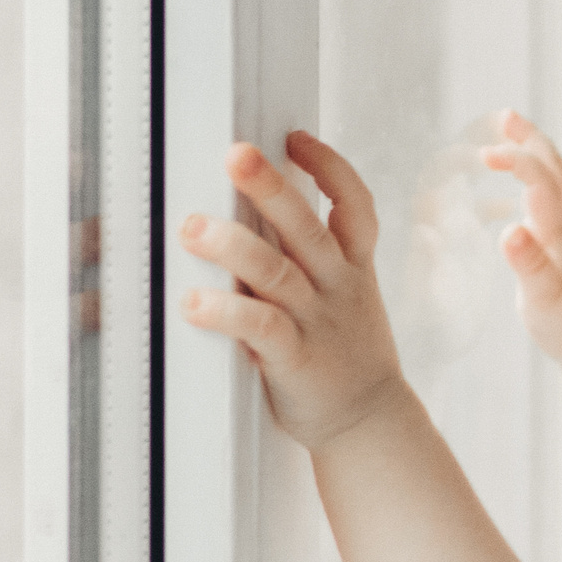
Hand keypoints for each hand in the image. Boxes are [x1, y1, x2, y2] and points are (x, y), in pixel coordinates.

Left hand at [178, 132, 407, 449]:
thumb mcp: (345, 294)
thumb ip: (312, 256)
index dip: (328, 166)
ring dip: (232, 246)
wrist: (369, 421)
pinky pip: (259, 328)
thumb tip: (261, 210)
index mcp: (351, 265)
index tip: (295, 139)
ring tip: (191, 228)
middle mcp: (336, 285)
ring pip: (276, 272)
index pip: (354, 203)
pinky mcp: (295, 359)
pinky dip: (225, 311)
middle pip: (306, 226)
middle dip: (270, 186)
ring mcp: (316, 321)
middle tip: (236, 154)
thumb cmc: (343, 350)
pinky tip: (192, 301)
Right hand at [480, 109, 561, 370]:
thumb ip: (527, 263)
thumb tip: (509, 229)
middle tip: (504, 117)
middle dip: (530, 139)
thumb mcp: (541, 298)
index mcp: (560, 231)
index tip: (486, 153)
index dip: (517, 160)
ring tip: (508, 133)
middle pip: (554, 168)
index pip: (540, 179)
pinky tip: (510, 188)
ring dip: (534, 152)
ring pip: (555, 178)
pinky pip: (550, 198)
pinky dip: (532, 181)